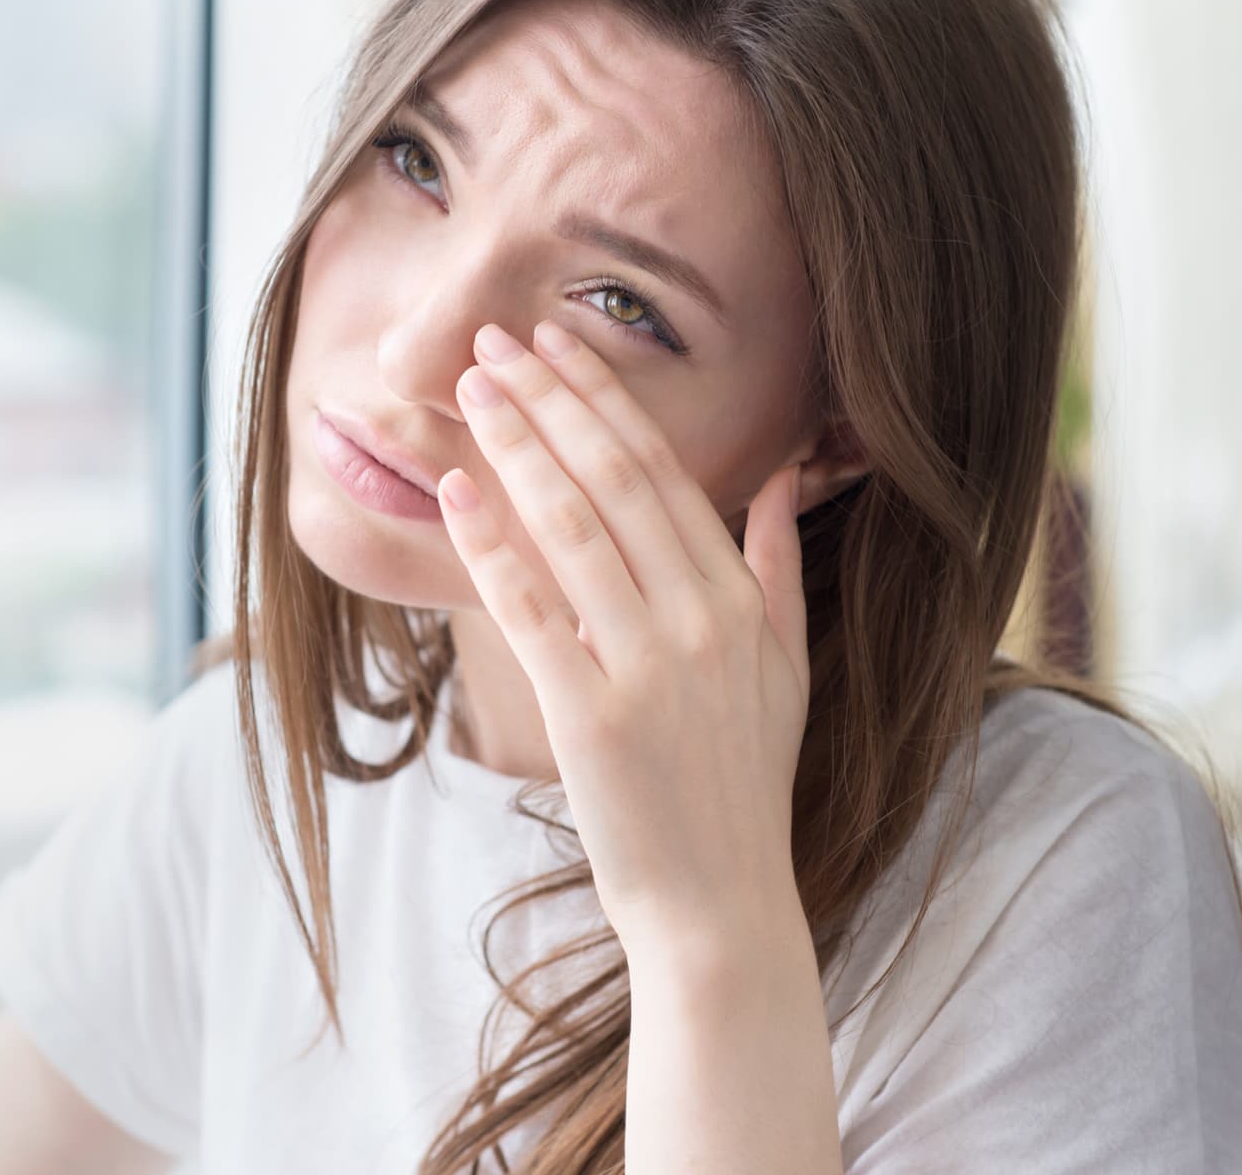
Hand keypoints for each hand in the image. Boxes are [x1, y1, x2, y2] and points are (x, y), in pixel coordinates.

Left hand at [437, 319, 808, 953]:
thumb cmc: (746, 780)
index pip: (666, 473)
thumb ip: (779, 565)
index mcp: (739, 601)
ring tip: (471, 389)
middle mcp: (699, 620)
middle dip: (552, 400)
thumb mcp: (786, 667)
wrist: (721, 901)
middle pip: (615, 482)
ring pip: (573, 528)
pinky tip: (454, 490)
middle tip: (497, 340)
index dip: (607, 402)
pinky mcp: (589, 718)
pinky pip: (532, 612)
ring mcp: (646, 668)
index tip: (561, 345)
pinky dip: (492, 545)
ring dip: (518, 448)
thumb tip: (782, 475)